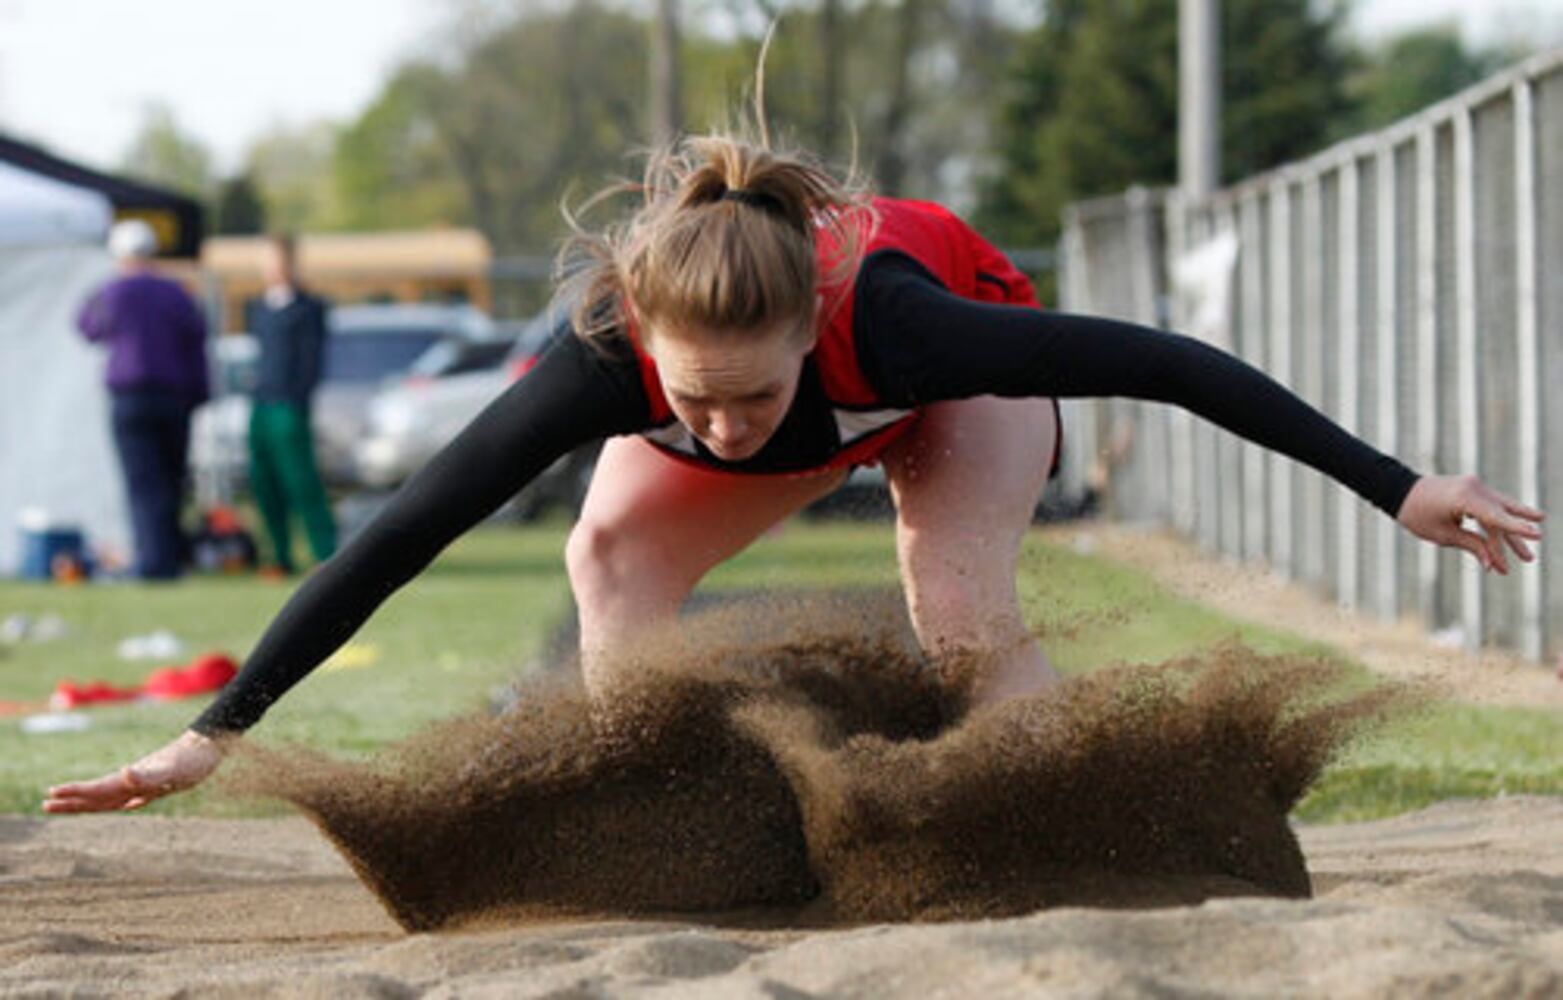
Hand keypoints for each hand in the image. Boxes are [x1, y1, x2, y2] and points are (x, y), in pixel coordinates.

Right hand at [42, 730, 225, 813]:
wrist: (211, 747)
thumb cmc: (192, 760)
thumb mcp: (170, 771)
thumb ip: (146, 776)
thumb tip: (124, 774)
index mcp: (131, 780)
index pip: (96, 790)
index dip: (75, 794)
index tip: (50, 795)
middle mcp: (135, 781)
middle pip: (97, 795)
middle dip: (72, 802)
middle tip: (45, 805)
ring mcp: (147, 782)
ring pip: (114, 796)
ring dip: (92, 802)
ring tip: (72, 806)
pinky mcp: (162, 783)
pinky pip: (139, 796)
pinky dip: (129, 802)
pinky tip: (129, 805)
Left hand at [1396, 474, 1544, 574]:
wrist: (1399, 490)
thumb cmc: (1416, 514)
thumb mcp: (1443, 535)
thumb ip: (1471, 546)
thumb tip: (1493, 565)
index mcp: (1464, 498)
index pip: (1496, 516)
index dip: (1517, 528)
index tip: (1537, 534)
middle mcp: (1474, 488)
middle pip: (1502, 516)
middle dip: (1515, 540)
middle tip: (1529, 559)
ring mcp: (1475, 486)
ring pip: (1499, 513)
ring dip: (1509, 536)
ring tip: (1525, 557)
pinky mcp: (1473, 489)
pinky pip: (1490, 509)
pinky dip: (1496, 526)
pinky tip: (1508, 542)